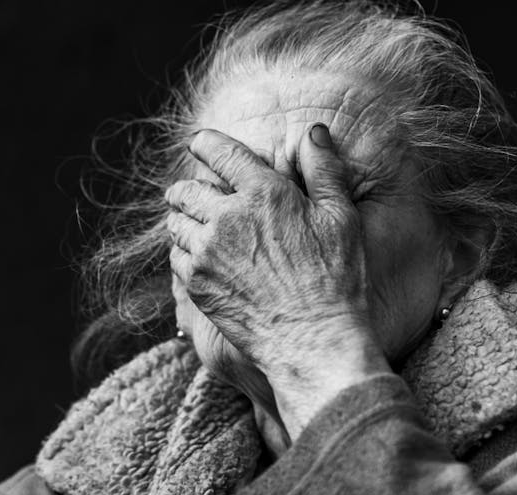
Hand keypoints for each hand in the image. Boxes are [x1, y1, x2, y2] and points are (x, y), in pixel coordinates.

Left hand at [165, 124, 390, 437]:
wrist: (314, 340)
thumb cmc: (337, 279)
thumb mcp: (341, 217)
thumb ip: (324, 169)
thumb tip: (313, 131)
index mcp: (263, 193)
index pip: (218, 151)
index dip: (205, 143)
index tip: (200, 143)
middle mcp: (226, 217)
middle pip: (185, 189)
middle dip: (187, 187)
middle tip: (193, 193)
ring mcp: (207, 252)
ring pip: (175, 223)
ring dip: (183, 220)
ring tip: (196, 227)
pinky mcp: (197, 285)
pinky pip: (175, 257)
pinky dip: (183, 252)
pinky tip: (200, 259)